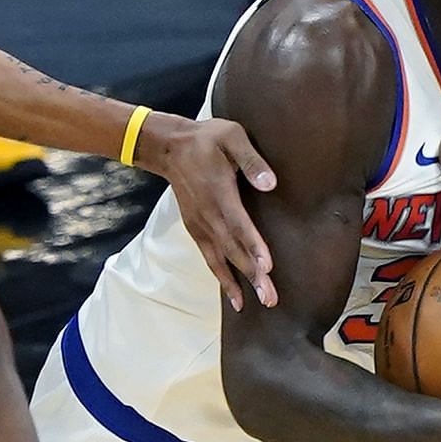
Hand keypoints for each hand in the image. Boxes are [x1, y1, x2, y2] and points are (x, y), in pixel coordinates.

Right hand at [139, 112, 278, 310]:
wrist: (169, 147)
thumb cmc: (207, 139)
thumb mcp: (231, 136)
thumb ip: (251, 160)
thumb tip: (270, 183)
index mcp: (219, 193)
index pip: (240, 224)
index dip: (253, 246)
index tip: (267, 267)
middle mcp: (208, 215)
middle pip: (232, 250)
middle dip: (252, 275)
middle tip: (271, 298)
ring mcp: (200, 224)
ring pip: (220, 259)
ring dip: (237, 283)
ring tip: (254, 304)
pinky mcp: (195, 229)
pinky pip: (209, 258)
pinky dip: (221, 277)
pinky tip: (234, 294)